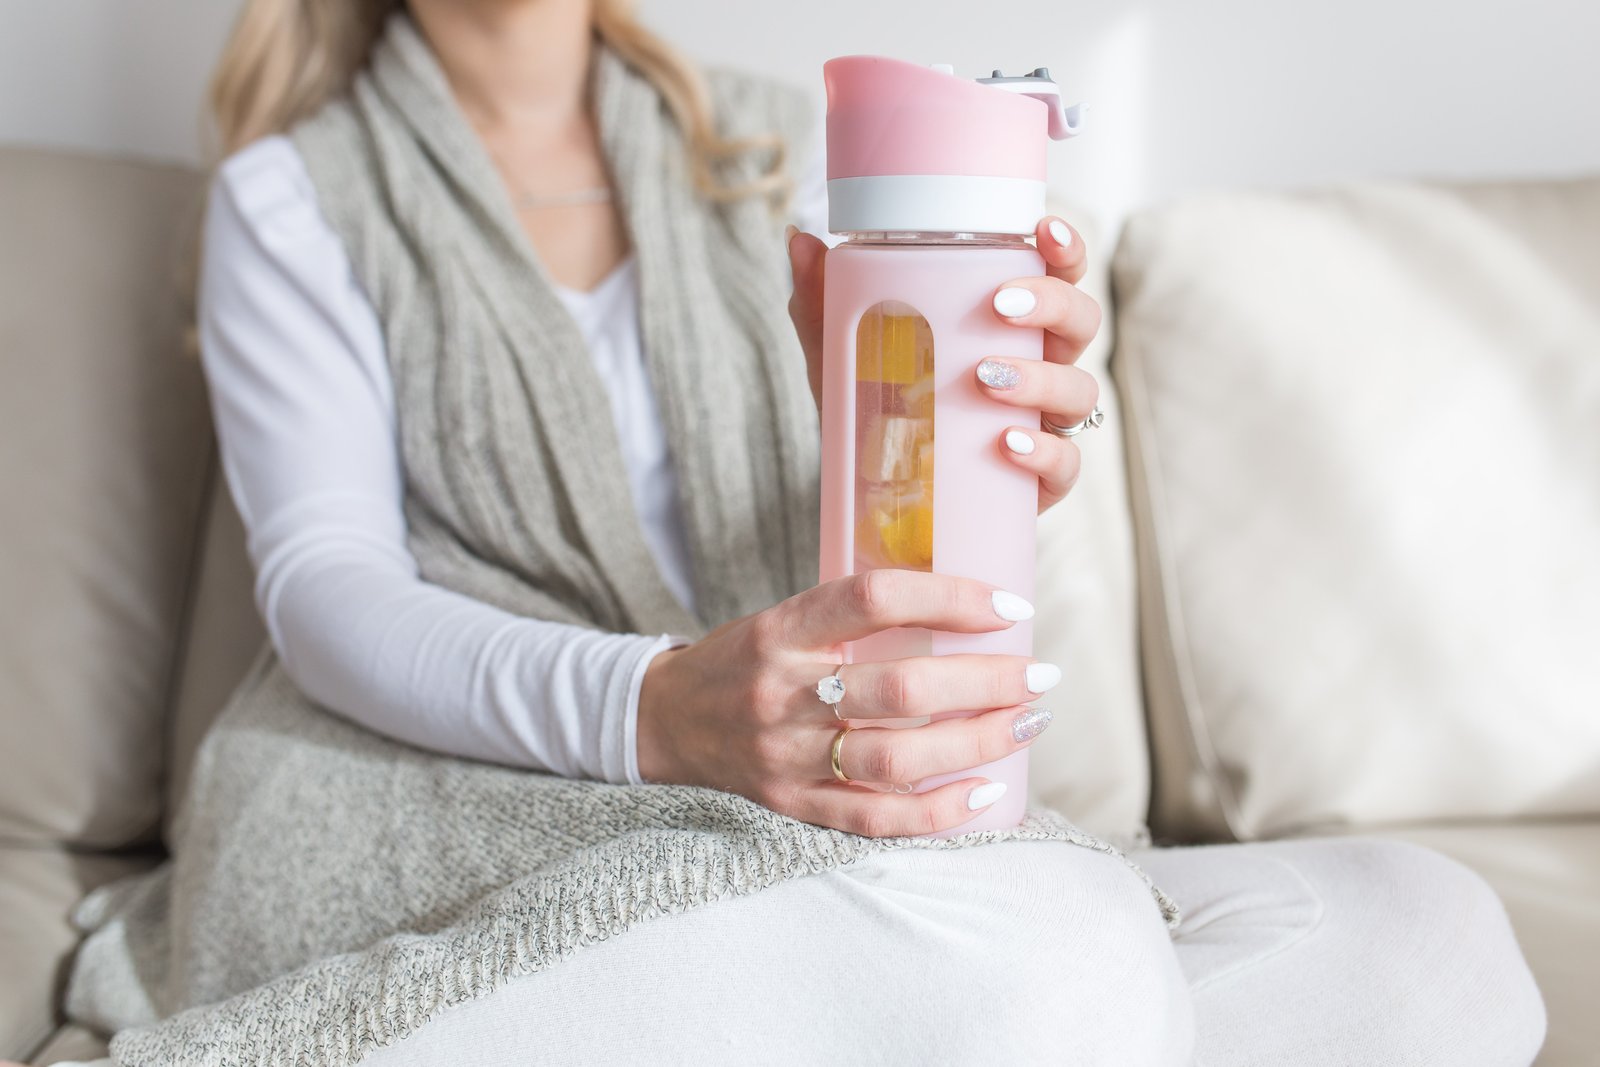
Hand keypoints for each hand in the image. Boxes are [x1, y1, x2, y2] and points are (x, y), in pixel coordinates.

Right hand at [636, 570, 1056, 836]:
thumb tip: (967, 609)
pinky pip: (875, 818)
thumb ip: (854, 619)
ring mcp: (786, 756)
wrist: (664, 723)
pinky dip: (937, 812)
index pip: (875, 599)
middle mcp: (783, 692)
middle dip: (987, 681)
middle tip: (1040, 674)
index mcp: (782, 630)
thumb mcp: (783, 620)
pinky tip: (984, 792)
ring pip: (898, 758)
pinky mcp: (791, 806)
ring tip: (1026, 725)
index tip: (1009, 603)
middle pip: (902, 688)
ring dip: (977, 743)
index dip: (950, 598)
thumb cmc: (744, 662)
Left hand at [785, 217, 1101, 513]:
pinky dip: (1045, 452)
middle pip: (1080, 322)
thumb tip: (800, 240)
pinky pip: (1066, 464)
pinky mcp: (1040, 482)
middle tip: (1000, 305)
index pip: (1057, 276)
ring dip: (1040, 378)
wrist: (871, 499)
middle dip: (1052, 304)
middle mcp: (1040, 367)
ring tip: (986, 378)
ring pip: (1080, 390)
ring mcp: (1044, 425)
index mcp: (1010, 326)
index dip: (1064, 249)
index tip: (1042, 230)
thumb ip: (822, 301)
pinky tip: (1008, 443)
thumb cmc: (874, 412)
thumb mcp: (841, 355)